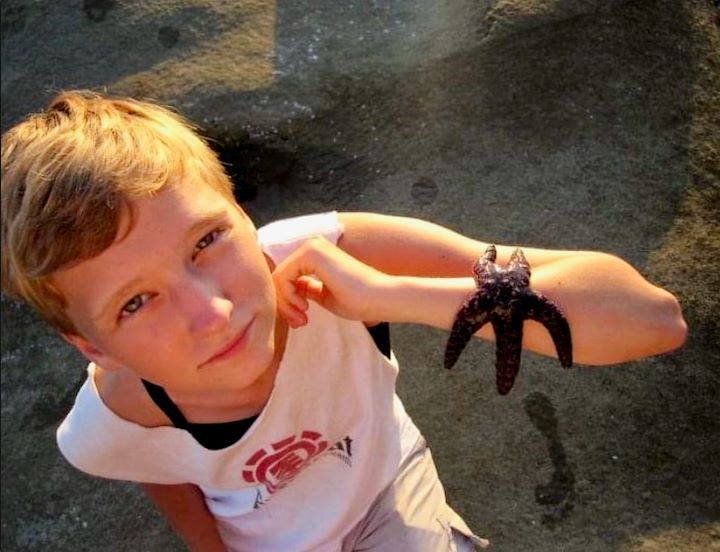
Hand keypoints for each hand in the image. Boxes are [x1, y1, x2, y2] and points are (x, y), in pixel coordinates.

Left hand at [271, 236, 388, 327]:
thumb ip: (306, 289)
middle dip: (285, 304)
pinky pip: (281, 277)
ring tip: (302, 319)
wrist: (380, 297)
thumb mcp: (324, 295)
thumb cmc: (359, 300)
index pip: (287, 277)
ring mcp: (311, 247)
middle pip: (279, 276)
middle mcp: (312, 246)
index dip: (288, 302)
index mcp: (316, 255)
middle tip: (299, 323)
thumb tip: (286, 292)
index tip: (301, 321)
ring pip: (278, 277)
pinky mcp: (311, 253)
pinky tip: (304, 307)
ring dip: (285, 303)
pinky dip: (287, 297)